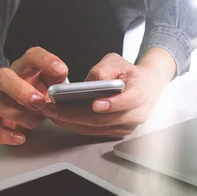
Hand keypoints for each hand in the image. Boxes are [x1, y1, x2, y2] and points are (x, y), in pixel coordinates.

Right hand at [0, 47, 68, 144]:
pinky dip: (4, 135)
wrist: (17, 101)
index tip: (61, 71)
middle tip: (39, 103)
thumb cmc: (37, 89)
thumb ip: (58, 75)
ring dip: (18, 115)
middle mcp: (7, 81)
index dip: (46, 61)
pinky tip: (20, 137)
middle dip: (21, 91)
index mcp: (25, 67)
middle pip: (4, 78)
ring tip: (35, 122)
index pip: (32, 56)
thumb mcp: (51, 79)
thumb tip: (61, 72)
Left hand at [41, 48, 175, 137]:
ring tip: (52, 112)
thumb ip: (104, 69)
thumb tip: (89, 82)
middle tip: (56, 108)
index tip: (95, 104)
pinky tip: (61, 117)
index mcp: (140, 94)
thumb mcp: (118, 62)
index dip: (111, 104)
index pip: (128, 101)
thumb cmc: (129, 74)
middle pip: (105, 119)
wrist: (144, 88)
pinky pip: (94, 132)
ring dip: (71, 122)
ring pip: (96, 128)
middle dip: (76, 115)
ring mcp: (126, 127)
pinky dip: (76, 125)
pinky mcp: (116, 132)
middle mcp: (135, 114)